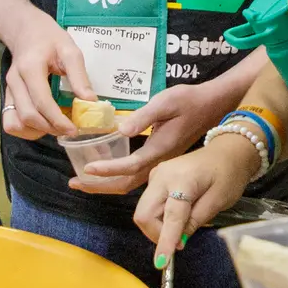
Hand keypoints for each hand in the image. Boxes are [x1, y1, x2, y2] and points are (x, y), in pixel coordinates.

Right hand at [1, 14, 93, 139]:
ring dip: (35, 131)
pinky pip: (10, 121)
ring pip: (14, 122)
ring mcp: (8, 90)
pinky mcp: (7, 96)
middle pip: (27, 116)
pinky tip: (42, 124)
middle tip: (69, 129)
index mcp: (30, 68)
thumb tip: (90, 101)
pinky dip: (25, 129)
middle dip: (49, 128)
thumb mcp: (70, 50)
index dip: (57, 120)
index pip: (41, 101)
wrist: (26, 31)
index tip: (74, 128)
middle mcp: (15, 81)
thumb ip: (79, 76)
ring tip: (55, 127)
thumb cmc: (50, 39)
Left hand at [70, 78, 250, 199]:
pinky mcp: (162, 159)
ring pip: (132, 182)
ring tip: (84, 180)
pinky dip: (118, 176)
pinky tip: (107, 169)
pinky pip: (137, 175)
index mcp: (159, 149)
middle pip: (127, 184)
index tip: (87, 168)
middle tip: (74, 184)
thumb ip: (144, 116)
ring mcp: (162, 163)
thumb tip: (121, 130)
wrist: (212, 105)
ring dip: (107, 184)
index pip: (129, 166)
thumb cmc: (189, 100)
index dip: (107, 169)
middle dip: (100, 186)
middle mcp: (160, 161)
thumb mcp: (165, 101)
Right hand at [125, 141, 262, 266]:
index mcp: (182, 179)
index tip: (161, 263)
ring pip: (144, 212)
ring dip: (159, 227)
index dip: (165, 241)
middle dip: (157, 234)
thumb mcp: (218, 201)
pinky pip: (149, 205)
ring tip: (184, 225)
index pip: (170, 216)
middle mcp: (161, 175)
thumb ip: (196, 221)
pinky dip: (160, 217)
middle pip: (144, 214)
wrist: (227, 152)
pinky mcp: (154, 178)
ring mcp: (155, 175)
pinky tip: (178, 215)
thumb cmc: (228, 175)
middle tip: (179, 241)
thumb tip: (177, 241)